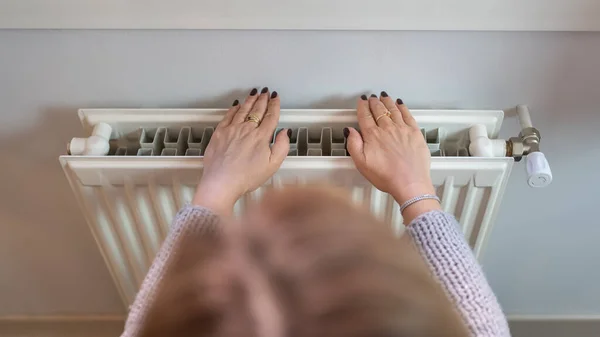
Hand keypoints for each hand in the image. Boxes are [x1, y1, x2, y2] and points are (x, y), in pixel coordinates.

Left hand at [193, 88, 289, 214]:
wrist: (221, 182)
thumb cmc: (246, 177)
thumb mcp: (272, 166)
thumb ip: (282, 147)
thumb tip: (286, 132)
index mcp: (261, 137)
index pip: (270, 116)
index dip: (275, 105)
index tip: (276, 98)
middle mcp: (247, 129)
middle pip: (257, 110)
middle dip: (263, 99)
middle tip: (266, 92)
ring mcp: (231, 130)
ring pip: (242, 110)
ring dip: (250, 100)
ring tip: (254, 93)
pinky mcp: (219, 133)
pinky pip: (228, 116)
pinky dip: (234, 109)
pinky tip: (236, 105)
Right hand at [346, 93, 439, 222]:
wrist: (410, 183)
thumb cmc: (386, 176)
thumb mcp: (362, 164)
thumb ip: (353, 145)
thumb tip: (349, 131)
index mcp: (373, 136)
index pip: (365, 116)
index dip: (362, 107)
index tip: (361, 101)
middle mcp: (387, 129)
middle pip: (379, 110)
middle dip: (374, 102)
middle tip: (372, 97)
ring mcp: (402, 129)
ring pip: (393, 110)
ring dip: (387, 102)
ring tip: (384, 96)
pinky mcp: (415, 133)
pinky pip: (407, 115)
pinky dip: (403, 107)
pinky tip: (400, 104)